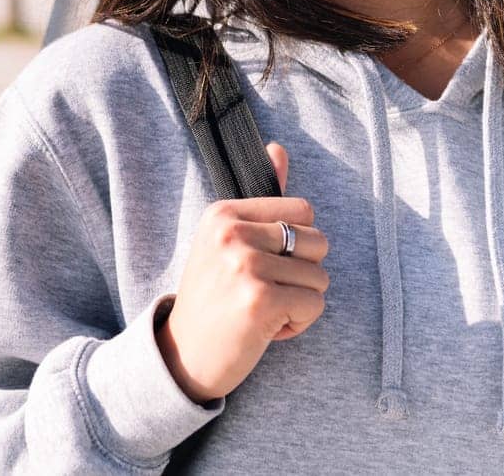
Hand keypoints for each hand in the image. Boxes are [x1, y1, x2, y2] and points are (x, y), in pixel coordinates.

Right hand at [155, 141, 329, 403]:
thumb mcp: (227, 242)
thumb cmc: (213, 298)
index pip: (303, 209)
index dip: (296, 244)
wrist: (182, 356)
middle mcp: (232, 233)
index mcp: (223, 212)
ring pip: (320, 277)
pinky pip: (315, 305)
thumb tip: (278, 148)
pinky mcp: (259, 301)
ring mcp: (244, 266)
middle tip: (265, 292)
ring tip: (263, 311)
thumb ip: (260, 201)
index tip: (263, 266)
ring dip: (300, 302)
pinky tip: (265, 329)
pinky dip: (299, 324)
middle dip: (303, 274)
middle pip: (319, 241)